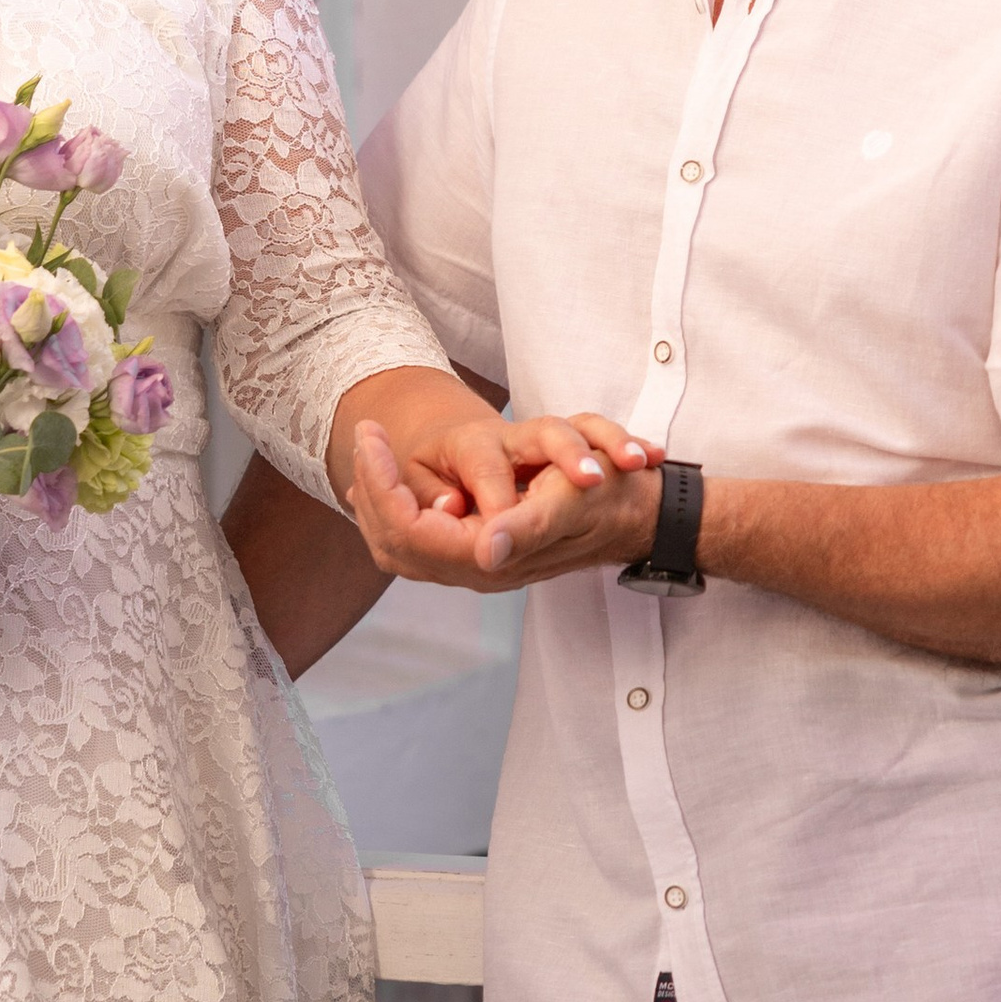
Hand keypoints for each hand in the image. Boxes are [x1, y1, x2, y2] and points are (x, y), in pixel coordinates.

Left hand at [347, 409, 662, 590]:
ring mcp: (482, 563)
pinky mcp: (487, 552)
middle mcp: (481, 567)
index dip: (382, 484)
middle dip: (372, 489)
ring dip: (377, 503)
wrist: (640, 515)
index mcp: (494, 557)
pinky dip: (394, 514)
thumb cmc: (608, 501)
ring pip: (402, 545)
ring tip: (360, 465)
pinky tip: (377, 490)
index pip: (410, 529)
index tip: (369, 434)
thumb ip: (525, 527)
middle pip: (395, 540)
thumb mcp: (571, 502)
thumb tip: (485, 550)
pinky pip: (420, 543)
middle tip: (363, 440)